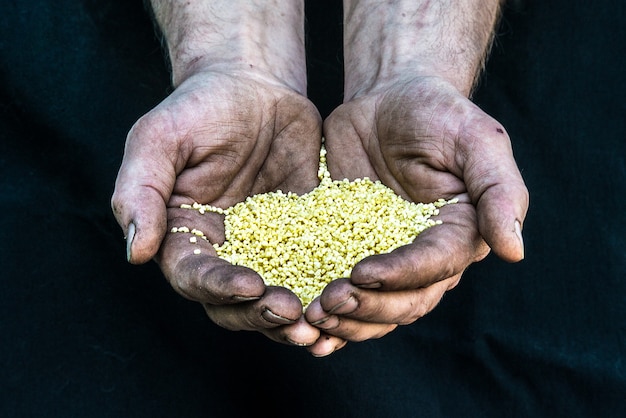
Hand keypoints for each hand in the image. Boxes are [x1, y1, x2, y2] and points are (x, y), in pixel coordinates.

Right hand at [112, 69, 322, 345]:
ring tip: (320, 322)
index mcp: (183, 236)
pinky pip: (314, 269)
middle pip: (234, 303)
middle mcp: (223, 251)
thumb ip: (140, 192)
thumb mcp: (159, 139)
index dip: (219, 288)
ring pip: (275, 297)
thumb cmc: (199, 108)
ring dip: (294, 317)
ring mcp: (266, 247)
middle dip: (260, 314)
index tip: (251, 285)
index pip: (193, 277)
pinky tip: (347, 297)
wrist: (253, 86)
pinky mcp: (303, 235)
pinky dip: (326, 289)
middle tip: (291, 312)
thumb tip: (135, 252)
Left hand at [305, 75, 527, 352]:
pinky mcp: (352, 251)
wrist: (390, 101)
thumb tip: (514, 251)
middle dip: (367, 307)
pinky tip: (300, 325)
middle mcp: (426, 258)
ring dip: (345, 321)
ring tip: (310, 316)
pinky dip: (326, 315)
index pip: (435, 267)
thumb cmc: (439, 114)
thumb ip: (500, 192)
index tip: (362, 272)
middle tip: (328, 301)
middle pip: (405, 302)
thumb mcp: (477, 141)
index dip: (400, 275)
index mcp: (460, 236)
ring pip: (374, 310)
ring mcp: (388, 258)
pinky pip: (343, 291)